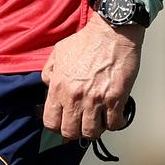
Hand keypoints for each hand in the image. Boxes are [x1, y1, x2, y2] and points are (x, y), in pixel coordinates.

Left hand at [41, 11, 143, 140]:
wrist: (111, 32)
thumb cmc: (87, 41)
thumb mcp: (58, 52)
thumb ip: (49, 71)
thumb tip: (49, 87)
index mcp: (59, 85)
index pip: (50, 121)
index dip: (57, 125)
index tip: (64, 122)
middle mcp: (75, 96)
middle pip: (70, 132)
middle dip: (75, 130)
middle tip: (81, 122)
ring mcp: (95, 100)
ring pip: (91, 133)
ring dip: (95, 128)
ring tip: (97, 118)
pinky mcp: (115, 99)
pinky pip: (114, 125)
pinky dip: (114, 123)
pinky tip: (114, 114)